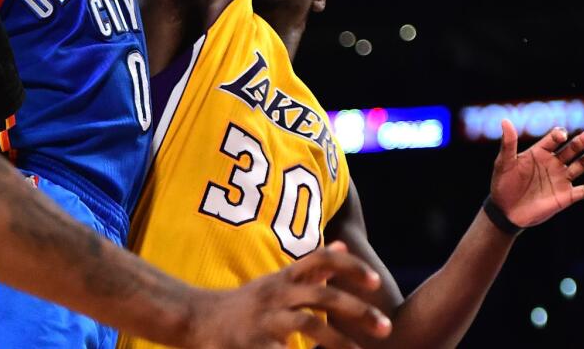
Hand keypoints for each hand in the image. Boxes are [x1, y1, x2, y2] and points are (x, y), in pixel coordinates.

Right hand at [185, 243, 390, 348]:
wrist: (197, 318)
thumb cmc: (245, 303)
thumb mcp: (277, 279)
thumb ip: (311, 266)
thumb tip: (343, 245)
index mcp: (284, 278)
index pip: (320, 260)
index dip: (350, 267)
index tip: (376, 282)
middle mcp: (277, 294)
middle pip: (323, 295)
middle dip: (358, 311)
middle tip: (386, 327)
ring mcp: (266, 319)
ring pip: (308, 325)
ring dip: (338, 341)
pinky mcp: (256, 344)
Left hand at [491, 120, 583, 228]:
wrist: (505, 211)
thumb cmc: (502, 183)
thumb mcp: (504, 162)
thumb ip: (508, 143)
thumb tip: (504, 120)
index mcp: (539, 152)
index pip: (554, 139)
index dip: (558, 135)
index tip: (561, 136)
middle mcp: (553, 163)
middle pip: (572, 149)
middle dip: (582, 142)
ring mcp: (561, 179)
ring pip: (582, 165)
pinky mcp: (566, 196)